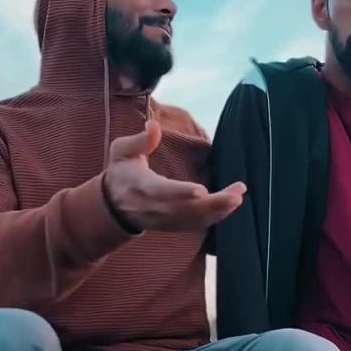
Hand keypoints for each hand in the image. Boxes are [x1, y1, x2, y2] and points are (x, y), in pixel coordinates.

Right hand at [103, 120, 245, 231]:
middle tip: (237, 194)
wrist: (112, 207)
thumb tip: (154, 125)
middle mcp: (156, 207)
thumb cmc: (120, 173)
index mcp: (142, 187)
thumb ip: (139, 141)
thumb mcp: (121, 152)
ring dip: (219, 210)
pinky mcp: (174, 225)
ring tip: (238, 197)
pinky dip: (215, 217)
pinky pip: (196, 224)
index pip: (163, 192)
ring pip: (195, 219)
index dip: (181, 193)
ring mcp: (166, 220)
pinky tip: (230, 206)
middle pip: (187, 209)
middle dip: (213, 204)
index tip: (201, 190)